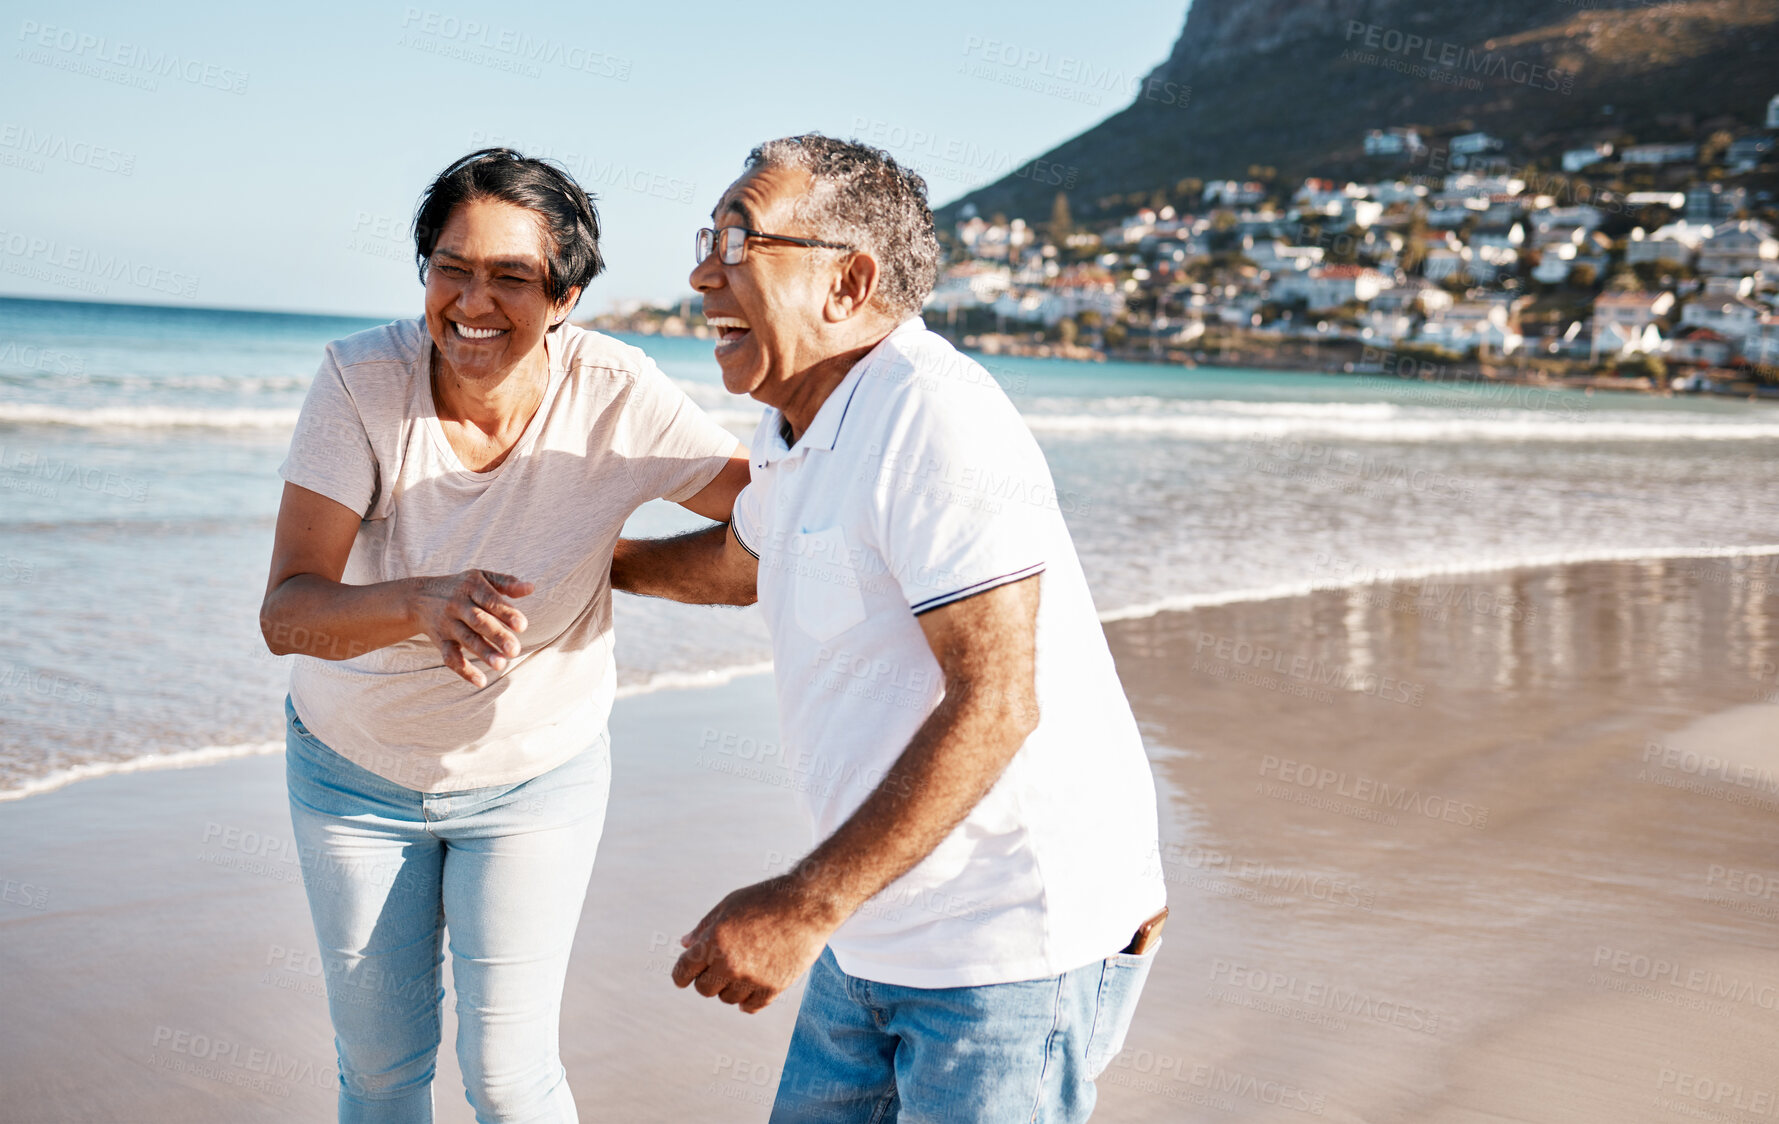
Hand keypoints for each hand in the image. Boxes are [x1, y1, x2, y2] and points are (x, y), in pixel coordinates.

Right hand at [409, 569, 533, 687]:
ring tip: (501, 665)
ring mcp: (448, 624)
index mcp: (471, 587)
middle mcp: (457, 605)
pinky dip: (464, 670)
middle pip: (478, 621)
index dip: (505, 613)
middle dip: (496, 636)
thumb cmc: (461, 587)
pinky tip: (481, 681)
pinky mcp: (440, 641)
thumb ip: (507, 582)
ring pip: (466, 640)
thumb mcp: (481, 577)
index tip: (522, 626)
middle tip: (515, 650)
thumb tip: (531, 588)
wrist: (418, 598)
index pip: (489, 600)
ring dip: (483, 653)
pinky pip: (450, 657)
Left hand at [672, 877, 837, 1013]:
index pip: (683, 972)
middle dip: (708, 979)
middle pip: (704, 989)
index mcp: (714, 941)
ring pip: (727, 999)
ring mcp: (751, 978)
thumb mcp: (729, 904)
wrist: (808, 905)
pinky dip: (747, 1000)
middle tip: (720, 966)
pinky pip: (750, 1007)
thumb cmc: (766, 899)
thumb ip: (704, 927)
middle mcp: (729, 963)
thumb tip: (684, 945)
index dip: (682, 975)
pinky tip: (751, 987)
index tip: (685, 977)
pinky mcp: (772, 988)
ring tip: (743, 968)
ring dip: (730, 987)